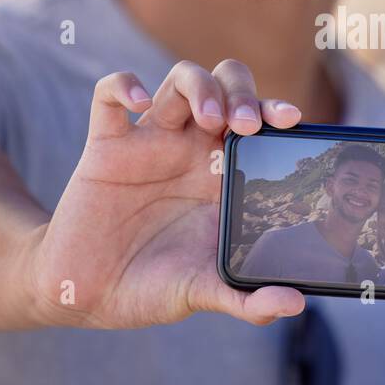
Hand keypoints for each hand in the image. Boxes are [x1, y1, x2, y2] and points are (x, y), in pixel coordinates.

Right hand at [25, 59, 305, 328]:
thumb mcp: (203, 292)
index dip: (275, 110)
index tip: (291, 121)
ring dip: (200, 86)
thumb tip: (296, 305)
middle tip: (246, 124)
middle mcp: (190, 148)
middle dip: (241, 91)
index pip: (258, 120)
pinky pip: (109, 95)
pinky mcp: (105, 146)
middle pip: (225, 85)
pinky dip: (124, 86)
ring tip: (210, 117)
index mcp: (222, 174)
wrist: (88, 296)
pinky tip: (139, 103)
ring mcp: (149, 142)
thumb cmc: (152, 287)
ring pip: (180, 79)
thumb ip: (248, 300)